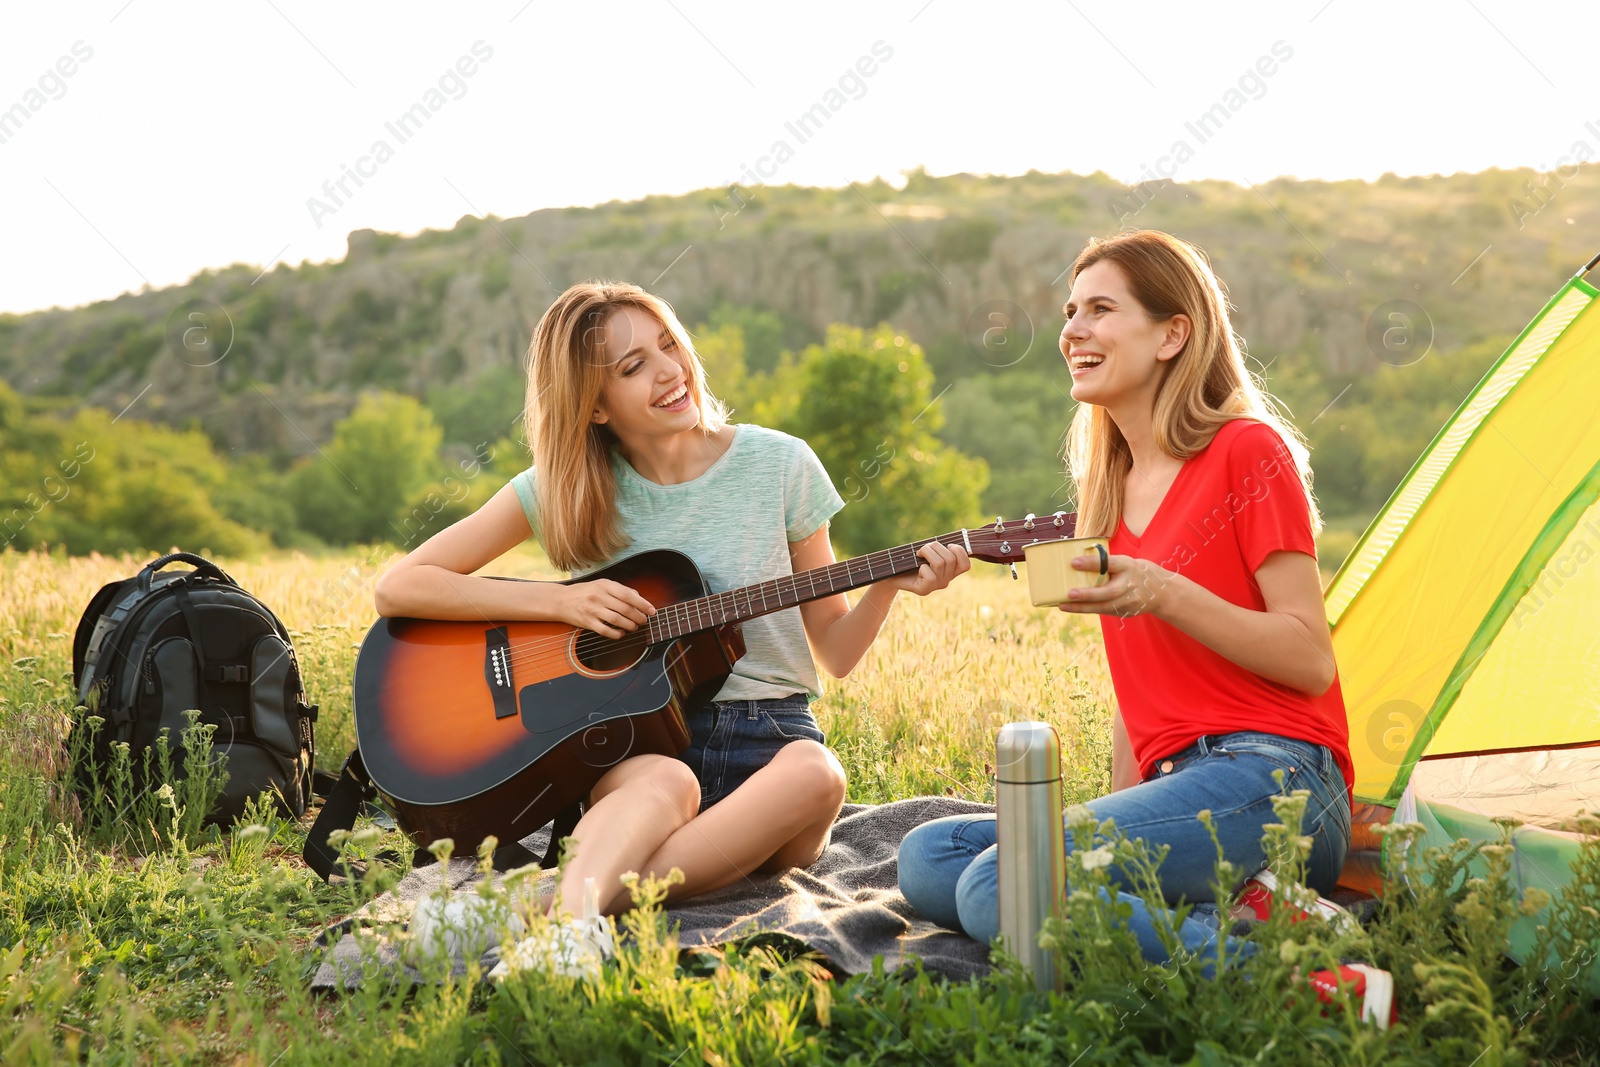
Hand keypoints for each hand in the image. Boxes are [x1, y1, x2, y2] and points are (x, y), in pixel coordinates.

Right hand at [560, 579, 656, 637]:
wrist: (560, 600)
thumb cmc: (585, 592)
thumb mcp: (601, 584)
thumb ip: (620, 589)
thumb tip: (639, 596)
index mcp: (605, 585)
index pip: (628, 594)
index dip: (643, 604)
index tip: (652, 610)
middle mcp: (599, 596)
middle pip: (625, 608)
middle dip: (639, 617)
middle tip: (644, 621)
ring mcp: (592, 610)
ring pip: (617, 620)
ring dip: (630, 625)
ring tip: (634, 627)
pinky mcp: (587, 622)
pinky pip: (605, 630)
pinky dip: (616, 634)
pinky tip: (621, 633)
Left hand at [884, 541, 969, 596]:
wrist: (892, 573)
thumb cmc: (910, 560)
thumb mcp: (927, 552)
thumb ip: (940, 548)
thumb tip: (951, 541)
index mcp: (950, 571)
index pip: (966, 565)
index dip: (959, 551)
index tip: (948, 545)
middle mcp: (946, 580)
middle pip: (951, 559)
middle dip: (936, 546)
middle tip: (924, 549)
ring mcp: (935, 586)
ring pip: (940, 563)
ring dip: (927, 552)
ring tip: (918, 554)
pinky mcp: (924, 590)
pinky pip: (929, 573)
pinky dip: (921, 566)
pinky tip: (916, 568)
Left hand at [1056, 553, 1174, 617]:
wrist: (1163, 592)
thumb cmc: (1137, 572)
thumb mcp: (1126, 563)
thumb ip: (1107, 564)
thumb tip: (1078, 563)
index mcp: (1128, 566)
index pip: (1109, 564)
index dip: (1092, 563)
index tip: (1074, 562)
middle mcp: (1129, 585)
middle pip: (1107, 592)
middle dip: (1087, 594)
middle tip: (1069, 593)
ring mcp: (1128, 601)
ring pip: (1103, 606)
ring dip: (1082, 607)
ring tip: (1063, 605)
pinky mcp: (1125, 612)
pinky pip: (1103, 611)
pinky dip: (1088, 609)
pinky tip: (1072, 608)